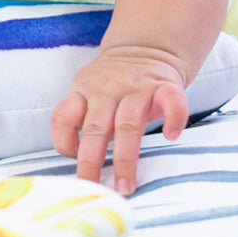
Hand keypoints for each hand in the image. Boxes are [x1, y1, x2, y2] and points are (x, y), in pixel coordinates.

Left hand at [50, 46, 189, 195]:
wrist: (144, 48)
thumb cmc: (111, 84)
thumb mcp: (86, 92)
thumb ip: (80, 118)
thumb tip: (74, 160)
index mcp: (82, 91)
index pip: (64, 117)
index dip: (64, 142)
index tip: (72, 163)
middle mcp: (106, 90)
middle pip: (96, 128)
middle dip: (92, 161)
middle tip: (94, 188)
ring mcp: (136, 87)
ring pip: (128, 124)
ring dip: (126, 158)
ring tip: (126, 185)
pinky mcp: (164, 85)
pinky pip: (171, 101)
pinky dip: (174, 118)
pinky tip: (171, 136)